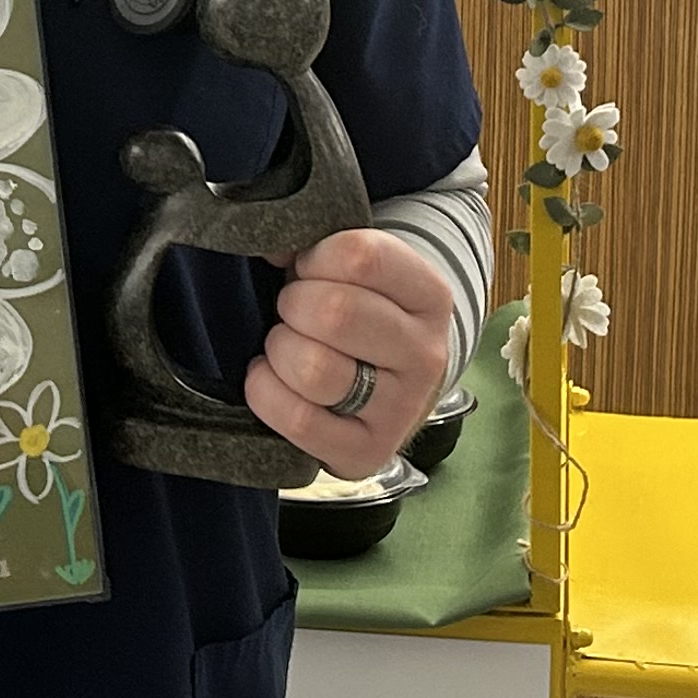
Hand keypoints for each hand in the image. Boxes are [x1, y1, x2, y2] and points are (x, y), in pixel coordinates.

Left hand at [248, 229, 454, 481]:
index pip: (361, 255)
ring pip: (315, 369)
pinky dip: (266, 394)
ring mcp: (402, 408)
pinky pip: (299, 420)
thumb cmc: (360, 316)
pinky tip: (271, 378)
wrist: (388, 390)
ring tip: (284, 347)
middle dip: (292, 304)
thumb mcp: (356, 275)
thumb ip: (319, 251)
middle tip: (290, 312)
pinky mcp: (369, 452)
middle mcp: (426, 354)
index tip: (305, 268)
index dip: (314, 257)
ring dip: (279, 350)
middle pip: (335, 312)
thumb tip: (272, 245)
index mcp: (430, 295)